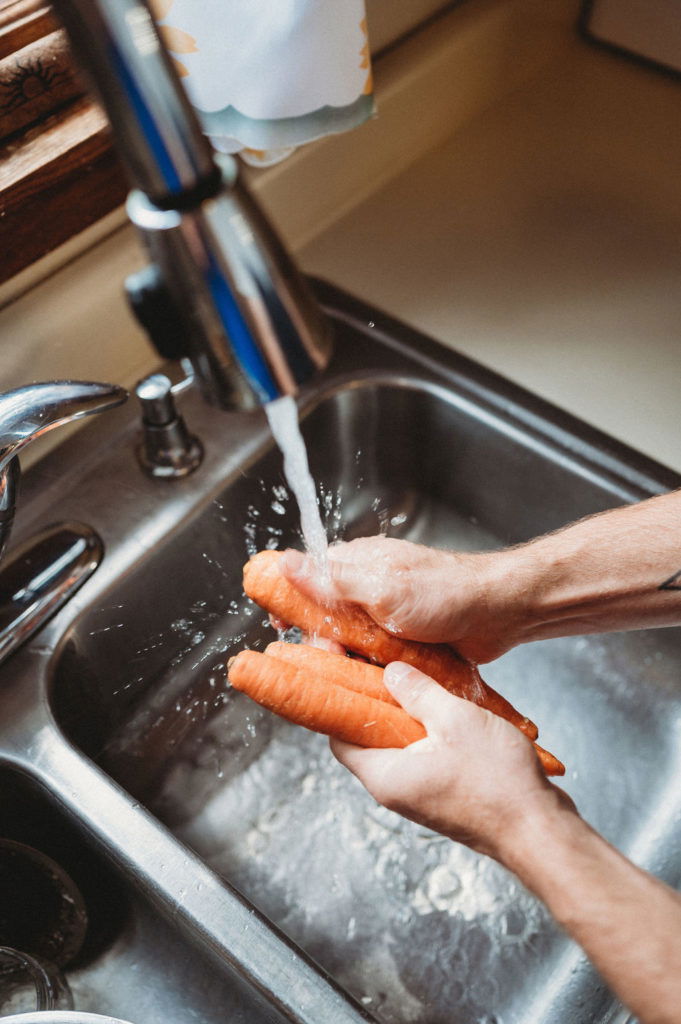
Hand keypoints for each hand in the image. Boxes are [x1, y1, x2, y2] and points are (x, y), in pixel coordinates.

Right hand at [280, 536, 522, 662]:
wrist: (499, 616)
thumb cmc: (446, 593)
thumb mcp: (382, 589)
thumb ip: (333, 580)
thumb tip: (285, 561)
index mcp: (359, 564)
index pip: (309, 577)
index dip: (292, 602)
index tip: (283, 626)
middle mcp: (368, 588)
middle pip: (325, 618)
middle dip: (324, 641)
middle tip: (336, 656)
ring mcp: (385, 616)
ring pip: (348, 643)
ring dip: (349, 660)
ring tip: (359, 671)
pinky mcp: (402, 641)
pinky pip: (373, 659)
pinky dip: (371, 670)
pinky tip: (374, 681)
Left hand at [330, 662, 572, 861]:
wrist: (540, 831)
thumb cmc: (498, 783)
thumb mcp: (455, 720)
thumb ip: (419, 693)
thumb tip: (391, 673)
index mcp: (385, 775)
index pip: (339, 734)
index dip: (339, 697)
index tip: (342, 666)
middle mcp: (395, 788)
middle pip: (367, 737)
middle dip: (373, 698)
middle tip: (380, 662)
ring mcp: (420, 793)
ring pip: (398, 744)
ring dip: (404, 712)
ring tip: (416, 678)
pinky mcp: (443, 793)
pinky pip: (423, 754)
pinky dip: (426, 729)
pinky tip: (444, 705)